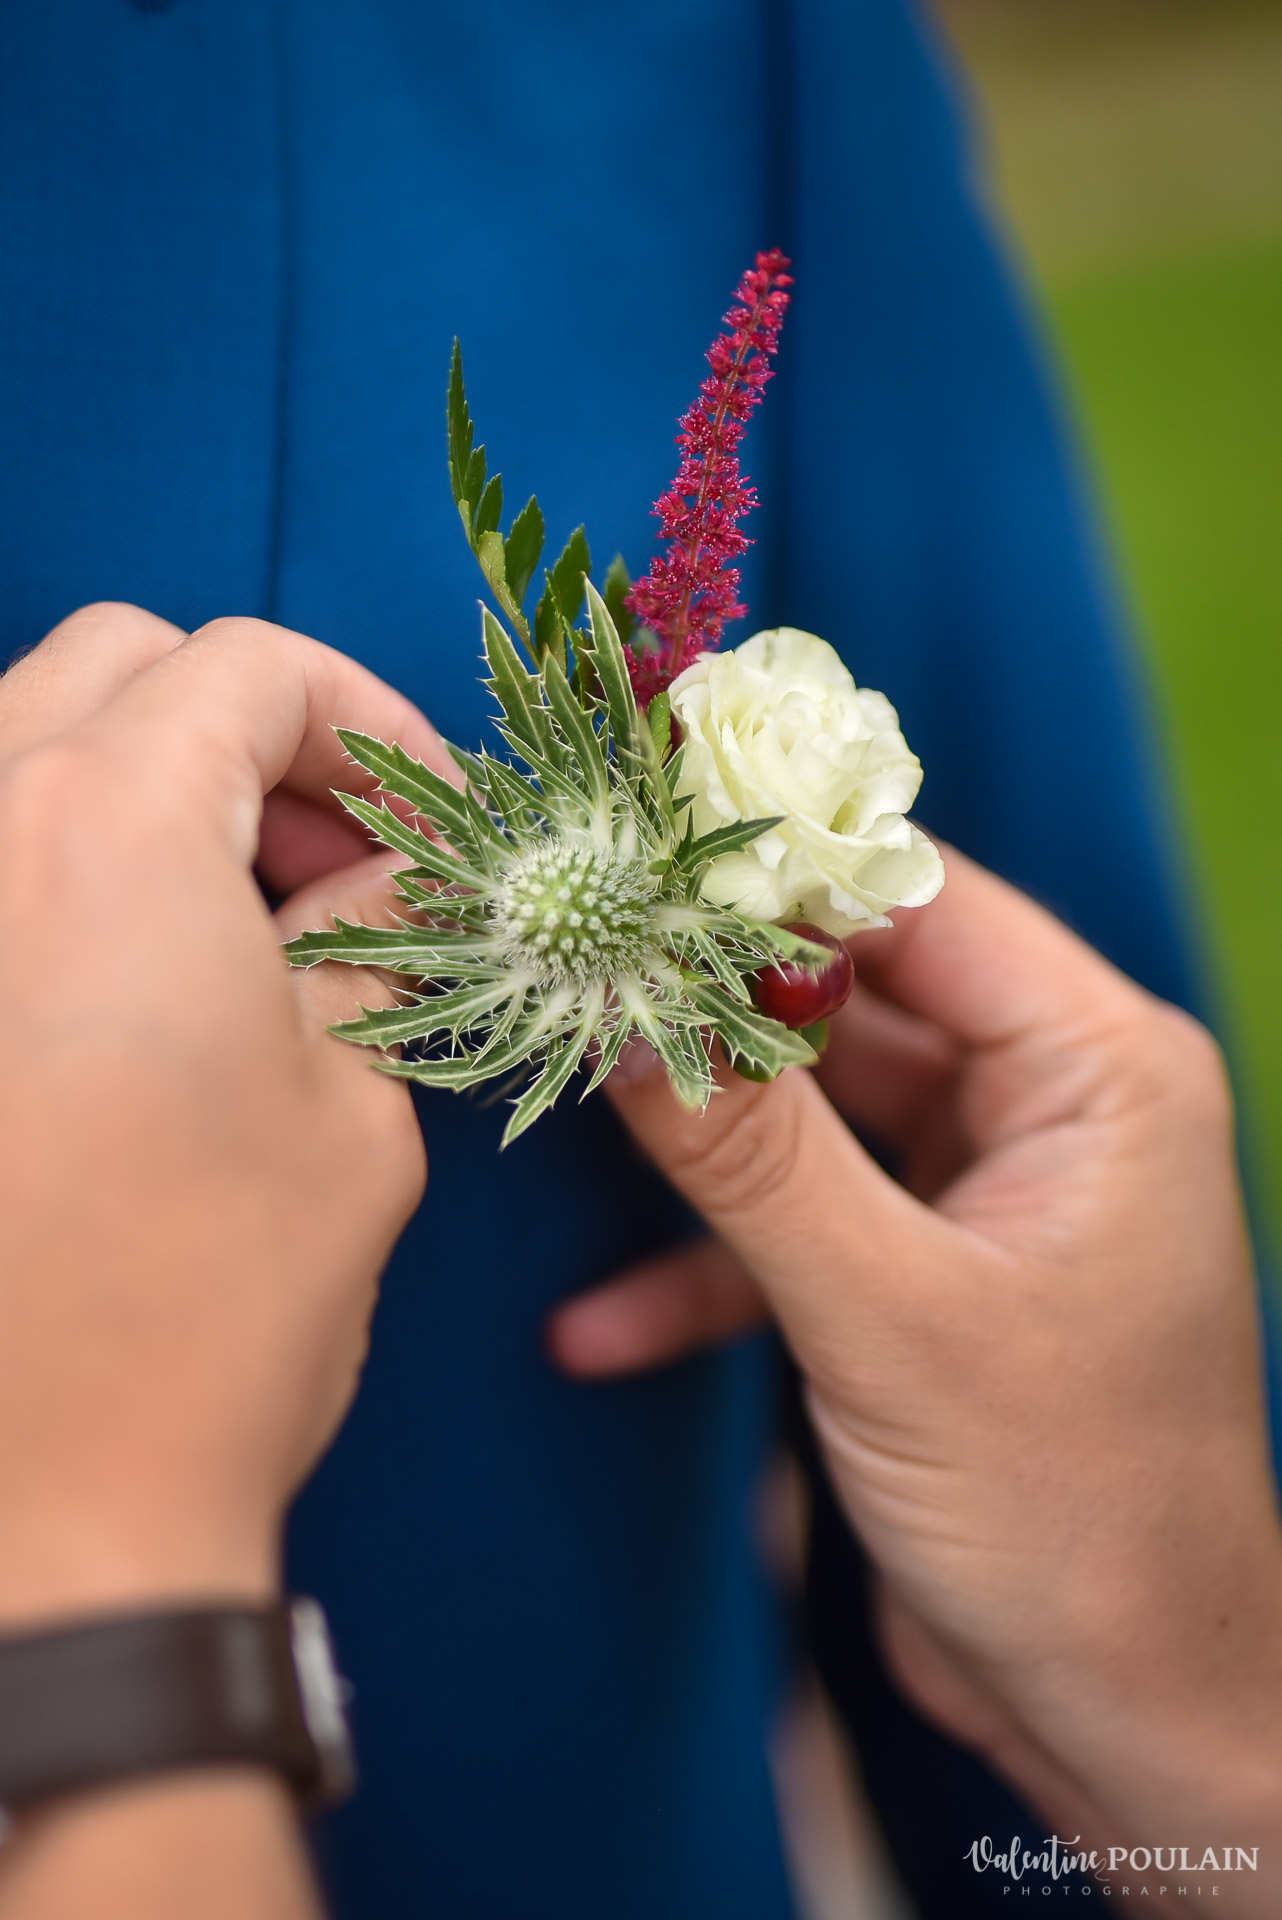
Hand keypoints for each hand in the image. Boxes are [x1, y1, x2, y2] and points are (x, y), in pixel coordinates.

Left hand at [0, 603, 437, 1628]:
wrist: (41, 1516)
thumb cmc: (211, 1311)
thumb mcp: (351, 1101)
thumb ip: (378, 946)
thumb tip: (398, 879)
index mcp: (105, 831)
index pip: (245, 667)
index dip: (364, 718)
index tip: (424, 810)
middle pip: (116, 667)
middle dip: (249, 732)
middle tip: (339, 855)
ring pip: (28, 751)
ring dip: (153, 794)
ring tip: (253, 926)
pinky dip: (73, 875)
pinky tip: (149, 990)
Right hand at [554, 849, 1281, 1898]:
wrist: (1128, 1710)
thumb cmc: (1070, 1512)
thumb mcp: (893, 1321)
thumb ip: (754, 1159)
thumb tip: (623, 1011)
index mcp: (1098, 1069)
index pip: (920, 904)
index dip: (773, 869)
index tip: (630, 846)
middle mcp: (1048, 1103)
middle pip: (851, 994)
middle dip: (708, 1006)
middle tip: (565, 980)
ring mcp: (983, 1187)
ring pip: (810, 1108)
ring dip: (694, 1144)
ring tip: (557, 1122)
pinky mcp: (926, 1270)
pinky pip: (804, 1220)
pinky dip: (712, 1264)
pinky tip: (598, 1332)